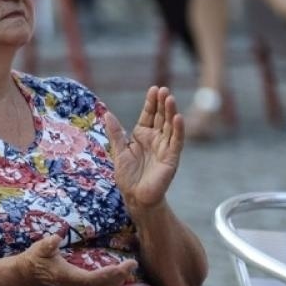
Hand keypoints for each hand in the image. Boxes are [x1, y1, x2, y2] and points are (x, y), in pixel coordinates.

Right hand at [17, 235, 138, 285]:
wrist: (29, 273)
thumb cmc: (36, 258)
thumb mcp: (40, 248)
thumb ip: (48, 244)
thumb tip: (55, 238)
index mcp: (68, 277)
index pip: (93, 278)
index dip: (109, 274)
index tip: (122, 266)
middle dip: (118, 276)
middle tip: (133, 264)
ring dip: (117, 281)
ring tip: (130, 269)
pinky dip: (111, 284)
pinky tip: (119, 277)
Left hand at [105, 87, 182, 212]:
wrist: (135, 197)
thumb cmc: (128, 176)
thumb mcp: (119, 151)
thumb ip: (116, 133)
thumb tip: (107, 114)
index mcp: (142, 136)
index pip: (149, 115)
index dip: (151, 103)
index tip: (153, 89)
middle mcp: (156, 139)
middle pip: (161, 117)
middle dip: (162, 103)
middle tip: (164, 89)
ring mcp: (165, 147)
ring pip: (170, 126)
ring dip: (171, 112)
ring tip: (170, 98)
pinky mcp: (171, 158)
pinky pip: (176, 141)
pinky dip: (178, 130)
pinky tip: (178, 118)